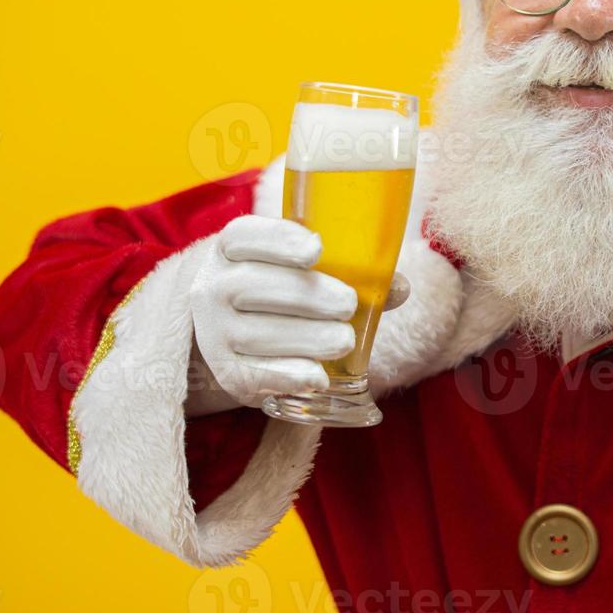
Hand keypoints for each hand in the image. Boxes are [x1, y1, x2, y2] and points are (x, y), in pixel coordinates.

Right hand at [189, 214, 409, 410]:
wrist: (229, 327)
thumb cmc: (279, 287)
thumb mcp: (301, 269)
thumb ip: (349, 271)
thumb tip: (398, 287)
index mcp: (233, 247)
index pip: (246, 235)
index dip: (280, 240)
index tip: (316, 248)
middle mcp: (214, 284)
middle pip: (256, 285)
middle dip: (307, 295)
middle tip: (348, 304)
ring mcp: (214, 329)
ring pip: (257, 333)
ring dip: (306, 338)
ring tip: (343, 340)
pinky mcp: (225, 369)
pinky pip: (252, 374)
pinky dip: (287, 376)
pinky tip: (318, 377)